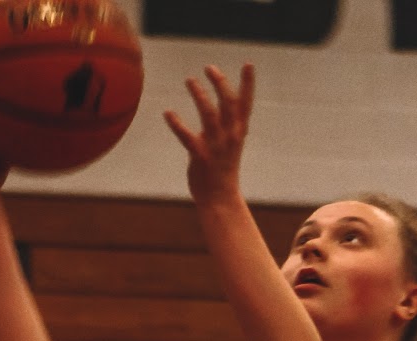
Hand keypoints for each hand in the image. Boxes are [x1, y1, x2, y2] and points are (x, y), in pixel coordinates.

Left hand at [165, 63, 254, 206]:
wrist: (220, 200)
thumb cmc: (223, 170)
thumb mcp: (230, 144)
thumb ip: (224, 124)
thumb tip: (213, 106)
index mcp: (238, 133)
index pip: (246, 104)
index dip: (248, 84)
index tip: (248, 64)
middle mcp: (230, 137)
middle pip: (228, 104)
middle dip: (220, 84)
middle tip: (210, 68)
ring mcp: (215, 147)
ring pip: (209, 115)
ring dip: (200, 95)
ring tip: (189, 80)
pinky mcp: (200, 157)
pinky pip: (187, 137)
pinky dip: (176, 124)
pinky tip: (167, 113)